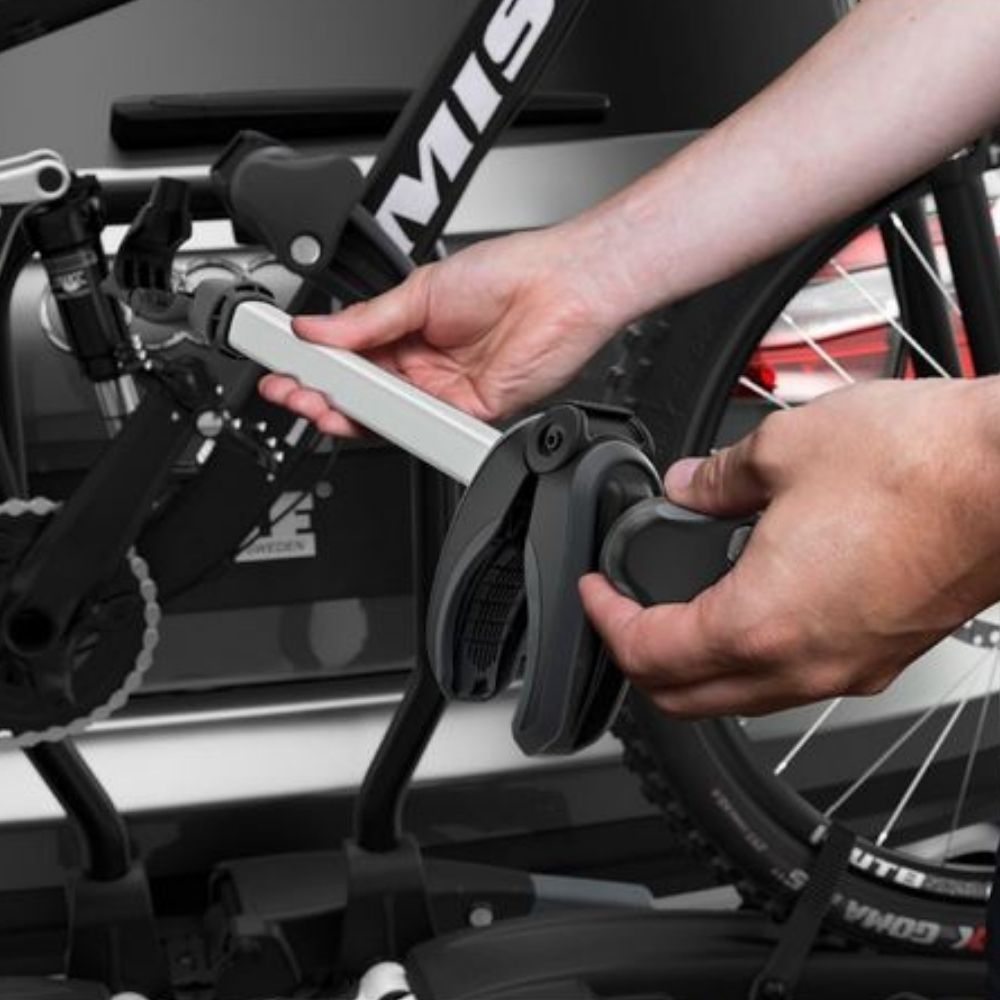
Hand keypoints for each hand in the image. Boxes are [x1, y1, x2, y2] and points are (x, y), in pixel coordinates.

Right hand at [259, 224, 628, 435]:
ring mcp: (444, 390)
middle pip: (361, 390)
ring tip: (312, 399)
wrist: (561, 285)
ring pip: (385, 414)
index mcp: (406, 329)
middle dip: (319, 391)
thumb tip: (316, 328)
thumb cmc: (507, 273)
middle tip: (287, 387)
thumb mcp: (421, 289)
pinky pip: (422, 425)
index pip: (349, 354)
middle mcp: (423, 364)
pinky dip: (390, 422)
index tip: (282, 355)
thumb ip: (366, 319)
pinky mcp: (467, 410)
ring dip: (345, 411)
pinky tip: (364, 411)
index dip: (315, 359)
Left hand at [580, 377, 999, 717]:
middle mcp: (803, 664)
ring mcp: (848, 669)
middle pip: (685, 699)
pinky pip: (792, 680)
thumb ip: (716, 478)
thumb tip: (689, 487)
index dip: (605, 621)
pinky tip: (753, 602)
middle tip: (624, 611)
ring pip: (739, 698)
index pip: (648, 653)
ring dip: (694, 664)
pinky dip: (750, 658)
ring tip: (678, 605)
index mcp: (760, 622)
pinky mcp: (881, 656)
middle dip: (639, 660)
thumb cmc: (923, 466)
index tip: (596, 592)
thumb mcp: (784, 449)